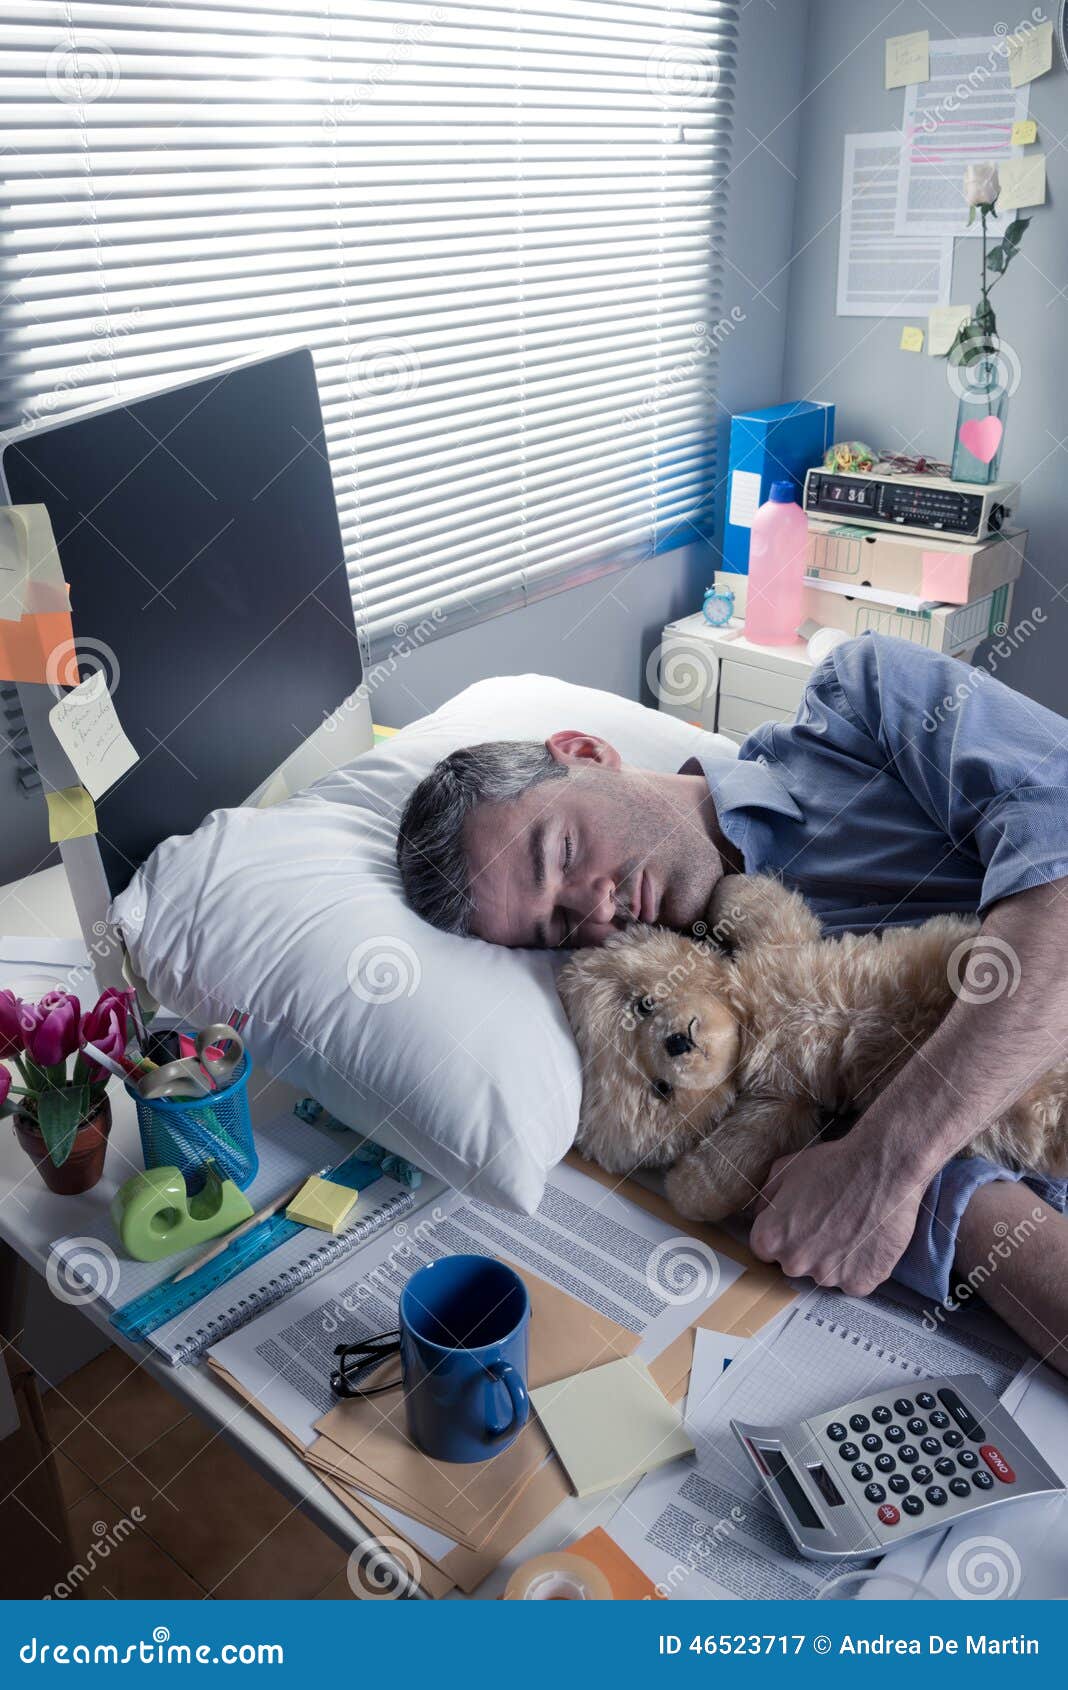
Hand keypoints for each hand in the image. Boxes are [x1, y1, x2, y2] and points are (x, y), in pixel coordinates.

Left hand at [748, 1137, 924, 1295]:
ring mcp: (828, 1276)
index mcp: (771, 1238)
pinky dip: (860, 1266)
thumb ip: (764, 1200)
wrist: (882, 1168)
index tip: (801, 1222)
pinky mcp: (860, 1282)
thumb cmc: (834, 1165)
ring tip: (851, 1227)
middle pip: (795, 1264)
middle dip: (807, 1247)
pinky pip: (854, 1281)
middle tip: (829, 1221)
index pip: (766, 1249)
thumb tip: (759, 1217)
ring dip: (835, 1258)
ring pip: (826, 1273)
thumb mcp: (785, 1169)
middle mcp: (795, 1263)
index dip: (784, 1233)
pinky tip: (866, 1240)